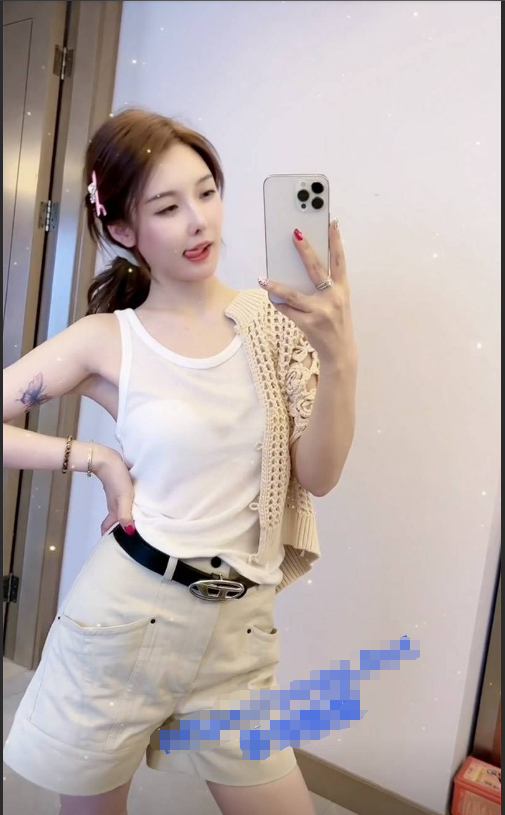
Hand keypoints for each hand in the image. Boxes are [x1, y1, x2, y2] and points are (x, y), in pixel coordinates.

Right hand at [93, 446, 135, 535]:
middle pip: (115, 521)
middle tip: (132, 537)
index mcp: (114, 510)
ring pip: (120, 511)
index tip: (118, 546)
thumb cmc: (115, 479)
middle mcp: (115, 505)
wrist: (106, 459)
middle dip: (120, 529)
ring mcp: (116, 496)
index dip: (110, 537)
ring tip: (138, 523)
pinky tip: (138, 505)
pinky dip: (129, 507)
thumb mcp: (123, 497)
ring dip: (126, 518)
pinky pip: (124, 501)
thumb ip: (125, 514)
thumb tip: (129, 532)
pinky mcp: (120, 488)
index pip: (108, 527)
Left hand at [258, 219, 356, 366]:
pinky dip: (278, 303)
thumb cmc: (336, 323)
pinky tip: (270, 297)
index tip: (332, 223)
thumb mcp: (338, 302)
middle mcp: (333, 298)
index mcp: (342, 289)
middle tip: (295, 234)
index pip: (340, 260)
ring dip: (277, 286)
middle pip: (316, 269)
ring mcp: (320, 311)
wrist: (340, 352)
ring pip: (294, 294)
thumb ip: (326, 286)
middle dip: (305, 250)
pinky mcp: (309, 324)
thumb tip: (303, 267)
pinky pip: (288, 310)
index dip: (336, 241)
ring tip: (264, 279)